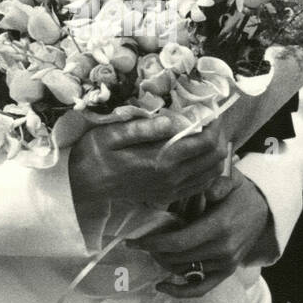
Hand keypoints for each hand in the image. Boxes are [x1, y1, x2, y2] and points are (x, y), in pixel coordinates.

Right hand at [68, 115, 229, 212]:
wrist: (82, 187)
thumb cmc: (93, 155)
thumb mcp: (110, 135)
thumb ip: (142, 129)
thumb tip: (171, 120)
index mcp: (161, 160)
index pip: (205, 142)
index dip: (214, 123)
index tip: (211, 107)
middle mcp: (172, 178)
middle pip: (215, 157)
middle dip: (219, 134)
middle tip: (211, 117)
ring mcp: (171, 189)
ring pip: (212, 172)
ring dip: (216, 151)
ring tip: (207, 131)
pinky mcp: (168, 195)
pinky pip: (201, 184)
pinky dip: (208, 167)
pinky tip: (200, 153)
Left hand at [134, 170, 270, 297]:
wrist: (264, 211)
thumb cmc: (241, 193)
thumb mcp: (232, 179)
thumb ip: (218, 182)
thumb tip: (207, 190)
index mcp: (220, 226)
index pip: (179, 241)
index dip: (153, 243)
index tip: (134, 241)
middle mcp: (223, 249)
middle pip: (177, 257)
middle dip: (155, 251)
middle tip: (141, 242)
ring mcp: (225, 263)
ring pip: (184, 270)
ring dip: (164, 263)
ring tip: (153, 251)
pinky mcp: (226, 272)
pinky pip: (201, 288)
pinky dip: (180, 291)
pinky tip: (162, 286)